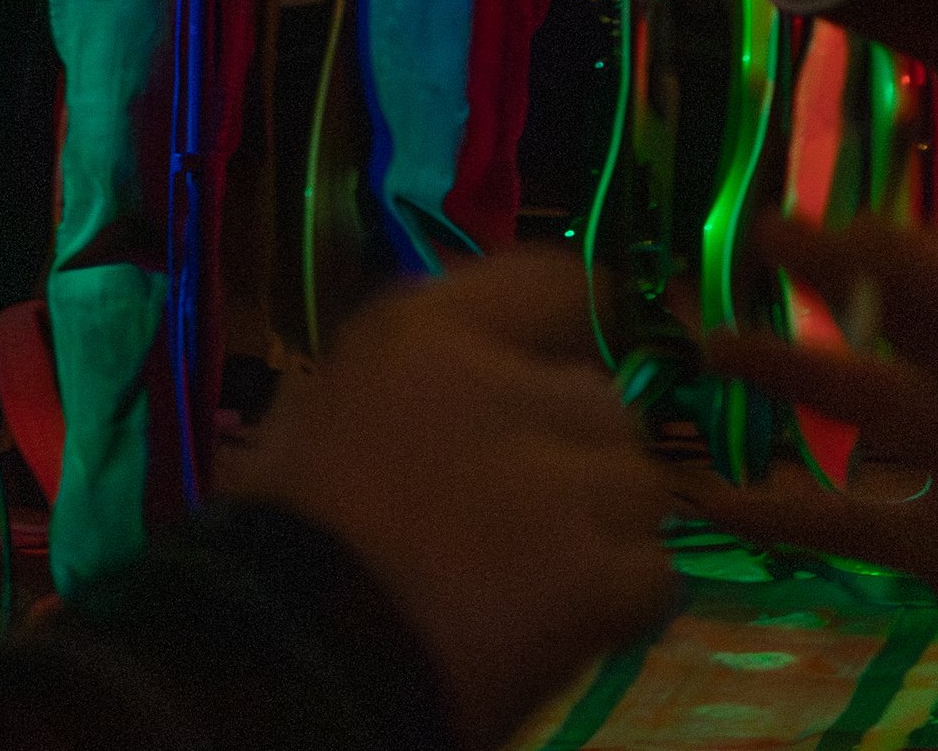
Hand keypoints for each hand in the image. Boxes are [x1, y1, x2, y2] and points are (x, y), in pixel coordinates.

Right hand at [248, 252, 670, 750]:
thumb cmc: (283, 533)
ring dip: (610, 527)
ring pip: (640, 483)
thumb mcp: (327, 404)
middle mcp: (507, 382)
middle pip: (603, 398)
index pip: (557, 283)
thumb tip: (478, 383)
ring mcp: (560, 478)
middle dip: (581, 451)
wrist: (290, 655)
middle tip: (535, 509)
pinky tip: (575, 623)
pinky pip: (654, 573)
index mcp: (427, 329)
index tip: (564, 377)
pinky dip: (625, 601)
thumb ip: (417, 375)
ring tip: (552, 573)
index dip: (576, 330)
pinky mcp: (593, 574)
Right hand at [695, 216, 937, 657]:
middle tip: (759, 239)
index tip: (827, 226)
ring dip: (798, 377)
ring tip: (715, 349)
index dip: (904, 257)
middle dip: (838, 283)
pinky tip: (721, 502)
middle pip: (918, 327)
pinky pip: (863, 522)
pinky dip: (790, 513)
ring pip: (877, 411)